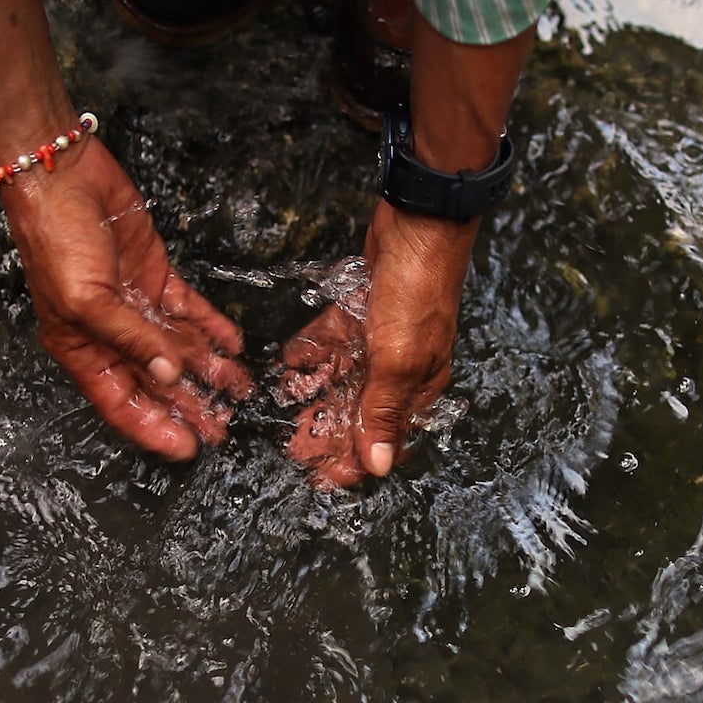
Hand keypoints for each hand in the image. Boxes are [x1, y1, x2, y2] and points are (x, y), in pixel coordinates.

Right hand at [0, 138, 251, 459]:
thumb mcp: (85, 299)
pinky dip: (212, 328)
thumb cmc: (55, 238)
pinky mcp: (155, 277)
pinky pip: (188, 312)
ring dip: (208, 370)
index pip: (120, 402)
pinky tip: (233, 344)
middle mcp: (109, 334)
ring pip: (177, 349)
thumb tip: (168, 375)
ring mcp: (134, 305)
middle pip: (154, 383)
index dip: (153, 428)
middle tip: (222, 428)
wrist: (62, 176)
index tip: (187, 447)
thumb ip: (130, 339)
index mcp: (81, 349)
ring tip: (239, 389)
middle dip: (188, 406)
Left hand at [280, 201, 476, 488]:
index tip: (317, 478)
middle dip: (326, 430)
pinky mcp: (360, 311)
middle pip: (357, 411)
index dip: (351, 459)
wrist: (416, 224)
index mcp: (417, 386)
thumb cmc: (417, 292)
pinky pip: (331, 342)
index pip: (383, 437)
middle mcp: (399, 367)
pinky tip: (289, 364)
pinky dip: (311, 354)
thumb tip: (379, 467)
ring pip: (341, 377)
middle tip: (290, 447)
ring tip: (285, 406)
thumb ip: (383, 412)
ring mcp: (379, 338)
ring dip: (314, 393)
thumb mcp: (398, 360)